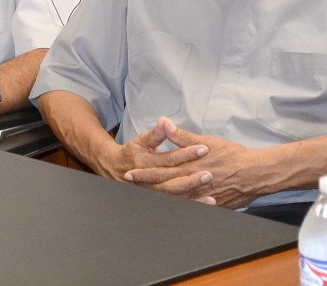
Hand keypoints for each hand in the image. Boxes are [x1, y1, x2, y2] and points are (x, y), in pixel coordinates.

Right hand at [93, 117, 214, 203]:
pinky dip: (190, 206)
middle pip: (171, 181)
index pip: (169, 159)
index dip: (186, 153)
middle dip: (191, 180)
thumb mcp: (141, 140)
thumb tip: (165, 121)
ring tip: (211, 197)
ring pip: (173, 197)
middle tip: (209, 174)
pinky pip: (175, 205)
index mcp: (144, 163)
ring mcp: (151, 193)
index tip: (204, 148)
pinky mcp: (156, 200)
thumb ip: (156, 134)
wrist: (115, 169)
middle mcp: (147, 181)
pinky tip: (205, 205)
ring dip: (192, 198)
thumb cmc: (131, 152)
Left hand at [127, 121, 264, 208]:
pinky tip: (172, 207)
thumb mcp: (207, 141)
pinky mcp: (212, 206)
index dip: (144, 173)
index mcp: (190, 168)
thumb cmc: (233, 155)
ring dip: (160, 197)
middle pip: (164, 187)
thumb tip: (165, 123)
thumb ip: (183, 137)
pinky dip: (181, 208)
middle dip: (146, 186)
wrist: (257, 173)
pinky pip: (192, 208)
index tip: (129, 174)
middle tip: (130, 185)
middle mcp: (193, 184)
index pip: (161, 171)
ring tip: (144, 196)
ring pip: (176, 199)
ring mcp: (201, 198)